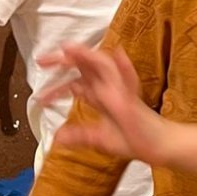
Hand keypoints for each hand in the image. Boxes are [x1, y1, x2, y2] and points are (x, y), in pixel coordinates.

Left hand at [37, 43, 167, 163]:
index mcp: (101, 96)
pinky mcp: (131, 99)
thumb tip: (58, 138)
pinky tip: (119, 53)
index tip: (39, 98)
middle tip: (42, 60)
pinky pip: (128, 79)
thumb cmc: (134, 140)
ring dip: (85, 55)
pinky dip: (123, 66)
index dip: (55, 87)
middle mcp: (109, 88)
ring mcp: (121, 90)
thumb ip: (80, 135)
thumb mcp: (99, 139)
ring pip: (102, 65)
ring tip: (67, 48)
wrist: (157, 147)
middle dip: (63, 60)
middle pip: (84, 67)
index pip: (75, 84)